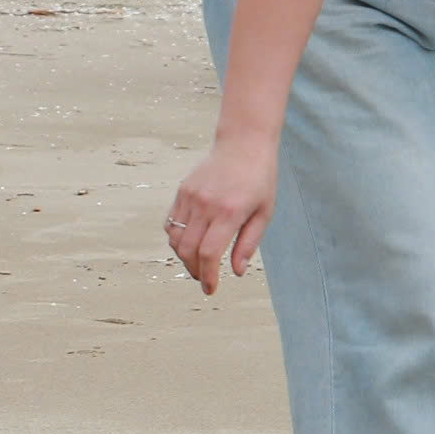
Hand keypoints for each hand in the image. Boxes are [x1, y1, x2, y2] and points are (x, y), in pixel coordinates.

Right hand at [167, 136, 276, 295]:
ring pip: (176, 238)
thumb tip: (236, 271)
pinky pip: (171, 224)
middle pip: (188, 250)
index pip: (209, 253)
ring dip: (184, 257)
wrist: (243, 144)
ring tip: (198, 264)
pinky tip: (189, 244)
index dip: (207, 275)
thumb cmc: (260, 180)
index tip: (211, 289)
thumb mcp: (264, 213)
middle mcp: (206, 205)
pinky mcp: (182, 191)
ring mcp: (190, 197)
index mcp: (230, 212)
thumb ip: (248, 244)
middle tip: (204, 279)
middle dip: (194, 270)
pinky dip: (176, 239)